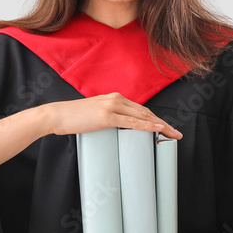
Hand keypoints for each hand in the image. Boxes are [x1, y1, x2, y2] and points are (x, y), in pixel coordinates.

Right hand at [43, 92, 182, 138]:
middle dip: (163, 123)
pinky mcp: (107, 116)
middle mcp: (116, 99)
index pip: (141, 109)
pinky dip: (147, 125)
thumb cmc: (73, 117)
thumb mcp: (95, 114)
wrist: (57, 115)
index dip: (156, 118)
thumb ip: (109, 117)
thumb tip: (119, 128)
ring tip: (172, 134)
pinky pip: (132, 122)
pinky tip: (157, 128)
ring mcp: (112, 106)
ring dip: (160, 125)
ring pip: (143, 116)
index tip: (166, 128)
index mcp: (114, 98)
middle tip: (175, 133)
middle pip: (146, 112)